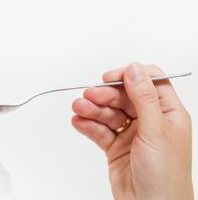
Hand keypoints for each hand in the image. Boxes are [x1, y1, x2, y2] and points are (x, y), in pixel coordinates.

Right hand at [71, 62, 192, 199]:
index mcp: (168, 114)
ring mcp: (132, 135)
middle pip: (123, 97)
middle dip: (104, 96)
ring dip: (92, 110)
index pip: (149, 83)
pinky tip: (78, 122)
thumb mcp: (156, 131)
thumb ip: (143, 98)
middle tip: (88, 97)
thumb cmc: (166, 177)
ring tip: (78, 109)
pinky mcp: (116, 148)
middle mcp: (150, 122)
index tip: (109, 78)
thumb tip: (135, 68)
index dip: (129, 77)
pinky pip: (99, 131)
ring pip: (108, 113)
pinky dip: (88, 125)